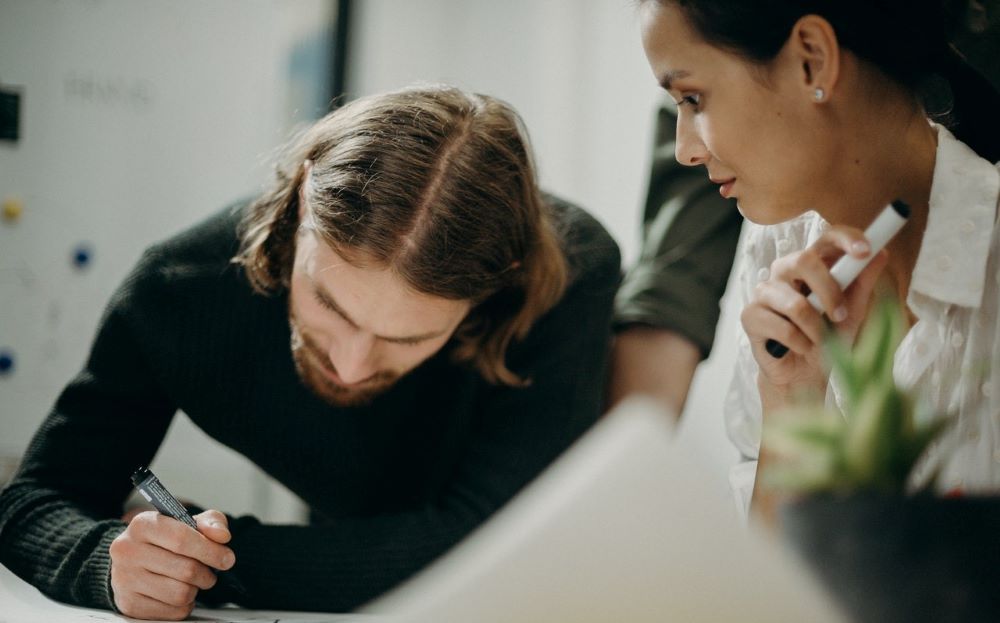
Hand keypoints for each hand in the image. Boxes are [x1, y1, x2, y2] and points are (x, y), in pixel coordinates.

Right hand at [109, 510, 233, 619]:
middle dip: (207, 573)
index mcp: (143, 525)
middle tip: (210, 572)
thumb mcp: (190, 522)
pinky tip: (178, 592)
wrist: (134, 559)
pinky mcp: (128, 604)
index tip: (227, 558)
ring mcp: (124, 579)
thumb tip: (222, 536)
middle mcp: (127, 551)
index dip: (211, 551)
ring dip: (196, 590)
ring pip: (180, 593)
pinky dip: (184, 605)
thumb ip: (211, 523)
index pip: (182, 539)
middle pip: (186, 570)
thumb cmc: (167, 539)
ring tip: (194, 581)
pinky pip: (172, 611)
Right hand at [741, 225, 888, 403]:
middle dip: (829, 291)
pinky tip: (800, 348)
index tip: (866, 251)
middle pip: (803, 260)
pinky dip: (799, 343)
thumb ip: (863, 284)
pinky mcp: (750, 316)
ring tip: (820, 341)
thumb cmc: (828, 339)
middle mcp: (784, 272)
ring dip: (816, 329)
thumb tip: (881, 253)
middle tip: (841, 315)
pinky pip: (782, 328)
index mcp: (810, 265)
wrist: (804, 374)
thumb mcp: (853, 312)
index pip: (825, 238)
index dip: (845, 238)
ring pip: (795, 303)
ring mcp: (764, 292)